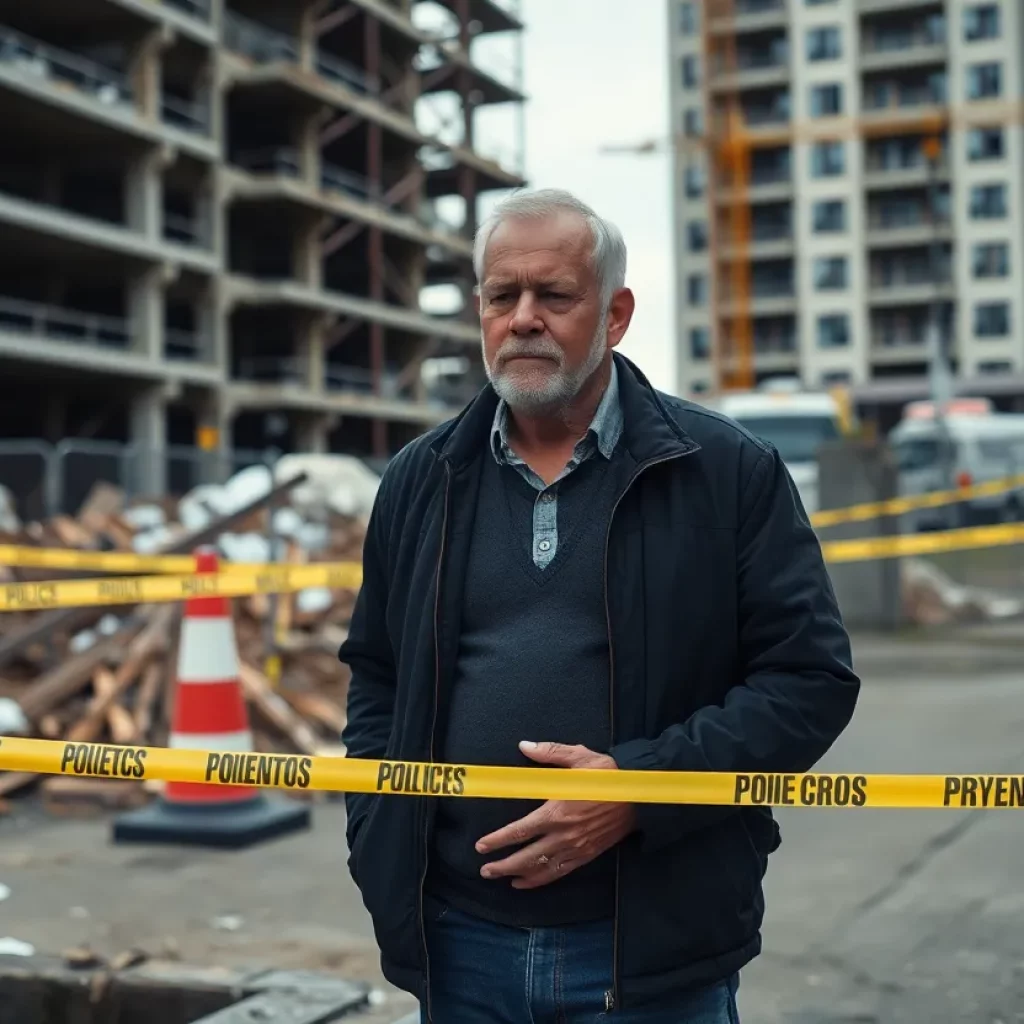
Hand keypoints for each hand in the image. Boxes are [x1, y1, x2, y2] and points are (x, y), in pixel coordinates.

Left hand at [474, 741, 635, 889]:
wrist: (640, 795)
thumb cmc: (608, 774)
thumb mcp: (579, 756)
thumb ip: (549, 752)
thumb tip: (524, 745)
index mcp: (556, 811)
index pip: (520, 831)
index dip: (498, 840)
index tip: (481, 846)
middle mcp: (563, 835)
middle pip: (526, 856)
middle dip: (502, 865)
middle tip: (485, 870)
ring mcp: (576, 848)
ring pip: (541, 869)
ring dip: (518, 875)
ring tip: (501, 879)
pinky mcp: (587, 855)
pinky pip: (560, 872)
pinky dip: (541, 880)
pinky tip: (528, 882)